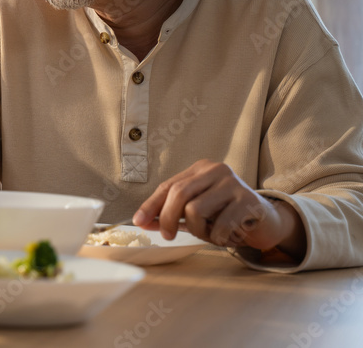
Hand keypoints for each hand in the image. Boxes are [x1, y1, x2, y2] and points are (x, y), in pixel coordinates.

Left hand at [133, 159, 305, 258]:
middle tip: (168, 236)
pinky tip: (227, 237)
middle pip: (179, 193)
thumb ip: (173, 213)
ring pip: (195, 210)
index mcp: (201, 169)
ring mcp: (233, 183)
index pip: (168, 186)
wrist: (267, 222)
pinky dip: (218, 238)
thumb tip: (144, 222)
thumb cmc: (227, 215)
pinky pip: (220, 225)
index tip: (138, 222)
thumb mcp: (198, 211)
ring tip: (210, 234)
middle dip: (168, 218)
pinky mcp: (248, 201)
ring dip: (198, 231)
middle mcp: (216, 170)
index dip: (151, 205)